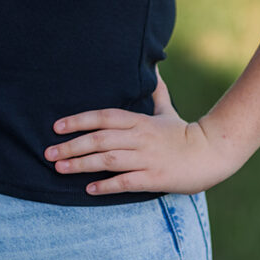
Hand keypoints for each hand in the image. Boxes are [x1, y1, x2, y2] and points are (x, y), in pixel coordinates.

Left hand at [44, 66, 238, 195]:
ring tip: (60, 168)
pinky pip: (125, 182)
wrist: (211, 153)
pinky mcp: (154, 178)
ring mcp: (146, 158)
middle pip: (99, 139)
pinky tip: (89, 189)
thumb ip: (155, 93)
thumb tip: (154, 69)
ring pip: (107, 159)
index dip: (78, 120)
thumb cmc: (185, 133)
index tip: (56, 127)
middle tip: (48, 153)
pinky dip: (106, 185)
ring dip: (81, 164)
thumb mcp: (166, 110)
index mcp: (138, 121)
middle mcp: (139, 137)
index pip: (102, 117)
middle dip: (71, 146)